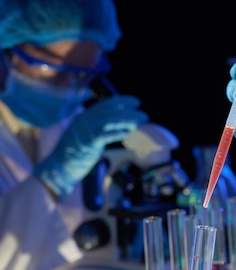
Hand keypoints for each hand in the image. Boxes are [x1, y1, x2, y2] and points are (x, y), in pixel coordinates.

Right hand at [33, 95, 148, 197]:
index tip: (136, 102)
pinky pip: (104, 134)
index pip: (106, 104)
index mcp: (83, 117)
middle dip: (129, 111)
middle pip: (110, 111)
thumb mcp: (85, 138)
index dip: (122, 101)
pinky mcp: (86, 143)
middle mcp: (83, 120)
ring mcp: (84, 130)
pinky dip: (117, 132)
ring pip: (109, 120)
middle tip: (144, 115)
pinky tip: (127, 133)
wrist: (57, 168)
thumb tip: (118, 128)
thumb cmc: (73, 156)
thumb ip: (98, 131)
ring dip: (127, 120)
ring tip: (140, 122)